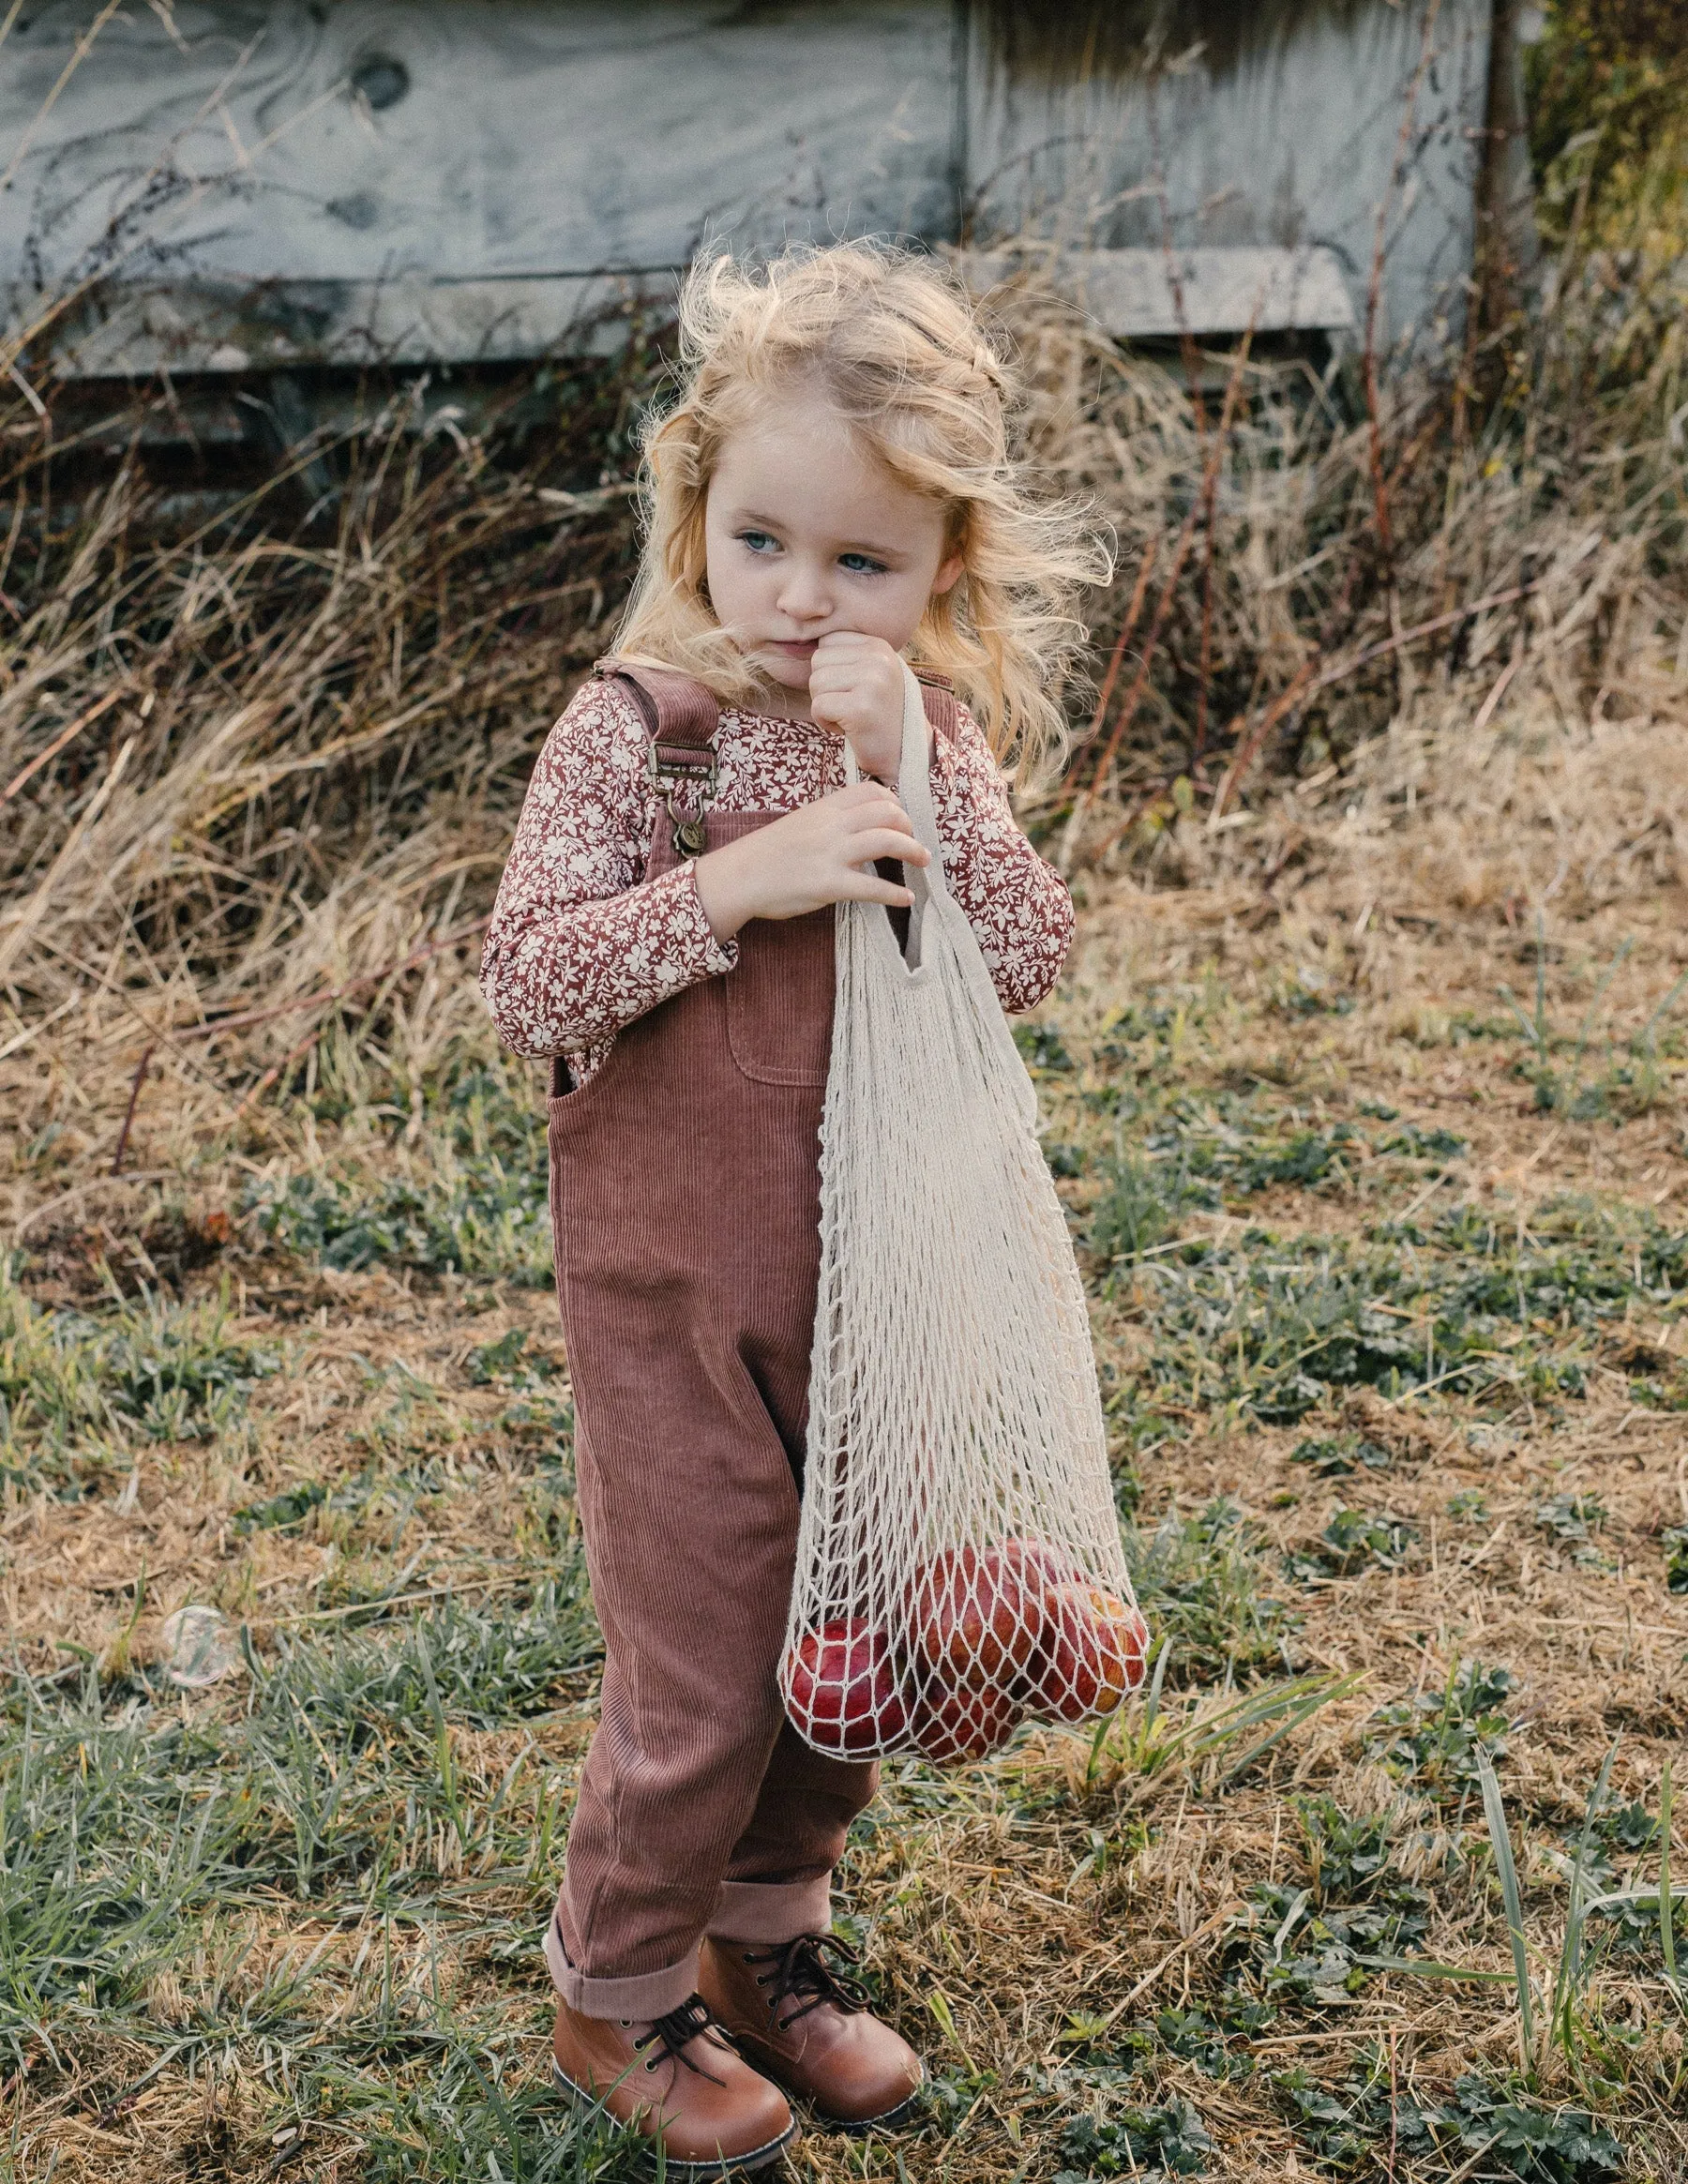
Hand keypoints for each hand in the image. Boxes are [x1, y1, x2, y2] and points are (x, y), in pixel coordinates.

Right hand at [693, 781, 929, 942]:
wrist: (738, 877)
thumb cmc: (766, 854)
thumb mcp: (798, 824)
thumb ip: (827, 821)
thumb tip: (854, 826)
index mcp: (823, 809)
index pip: (871, 792)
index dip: (895, 803)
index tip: (900, 819)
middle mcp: (831, 826)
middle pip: (886, 813)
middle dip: (909, 826)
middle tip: (915, 843)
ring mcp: (830, 854)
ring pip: (886, 842)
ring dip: (913, 851)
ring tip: (922, 862)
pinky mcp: (828, 884)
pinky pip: (872, 887)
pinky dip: (895, 893)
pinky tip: (906, 899)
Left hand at [808, 631, 926, 782]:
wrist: (901, 754)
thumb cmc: (875, 714)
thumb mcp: (868, 673)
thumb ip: (845, 654)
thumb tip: (801, 627)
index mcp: (879, 645)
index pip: (827, 642)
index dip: (830, 670)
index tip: (852, 689)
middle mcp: (879, 658)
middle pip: (818, 661)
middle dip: (825, 689)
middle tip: (850, 706)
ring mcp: (873, 682)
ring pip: (816, 683)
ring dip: (825, 707)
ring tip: (850, 717)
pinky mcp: (862, 708)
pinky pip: (819, 706)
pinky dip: (825, 722)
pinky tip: (848, 729)